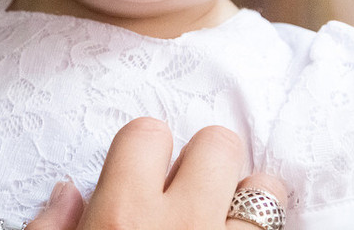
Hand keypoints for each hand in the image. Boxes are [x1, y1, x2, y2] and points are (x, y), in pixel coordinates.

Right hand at [28, 118, 286, 229]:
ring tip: (230, 220)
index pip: (146, 133)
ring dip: (250, 200)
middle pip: (216, 144)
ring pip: (267, 187)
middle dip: (205, 166)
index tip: (142, 180)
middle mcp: (184, 227)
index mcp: (122, 218)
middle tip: (192, 198)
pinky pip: (284, 227)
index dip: (144, 156)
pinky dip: (269, 228)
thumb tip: (68, 191)